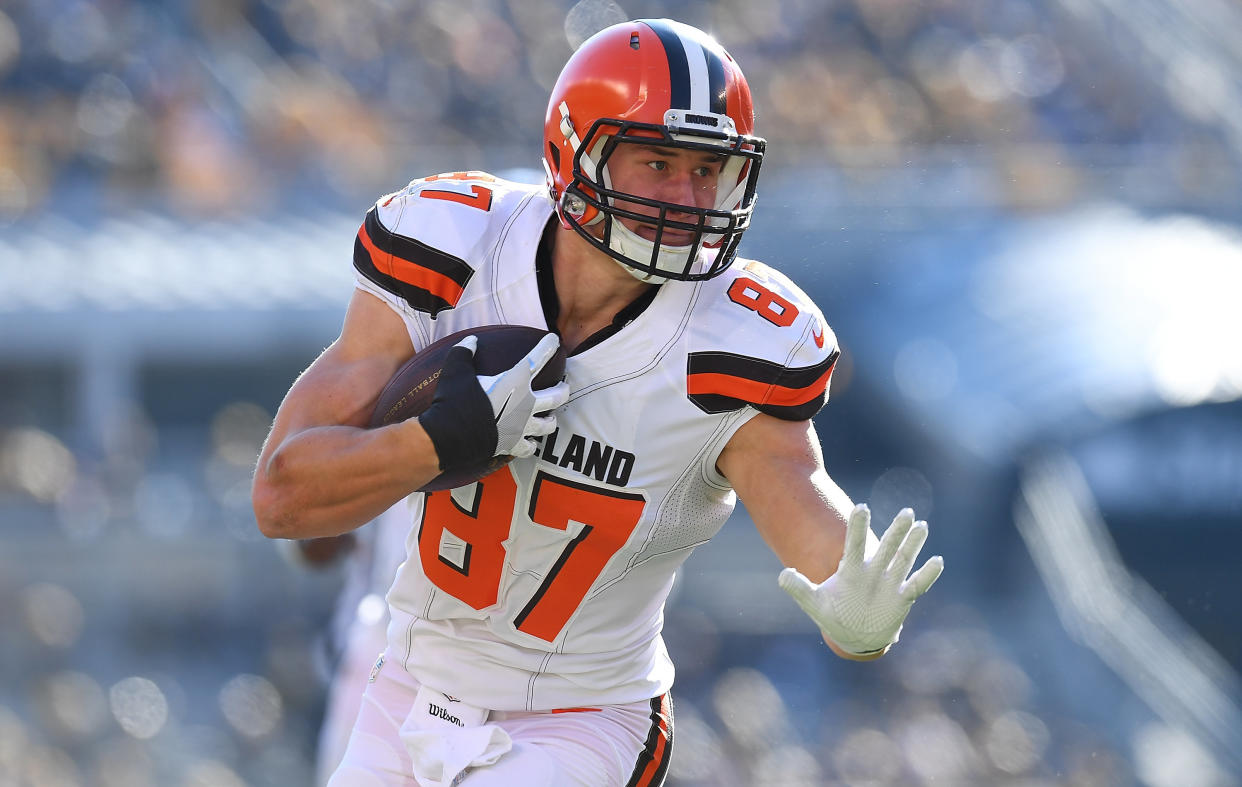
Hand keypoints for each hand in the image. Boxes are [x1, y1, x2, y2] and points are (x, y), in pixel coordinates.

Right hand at [419, 334, 569, 471]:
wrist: (448, 435)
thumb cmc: (454, 400)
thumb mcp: (456, 370)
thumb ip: (464, 352)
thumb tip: (470, 341)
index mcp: (515, 381)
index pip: (538, 358)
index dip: (548, 347)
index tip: (554, 340)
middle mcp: (525, 403)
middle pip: (557, 396)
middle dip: (563, 390)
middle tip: (563, 386)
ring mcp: (521, 426)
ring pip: (549, 424)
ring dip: (551, 419)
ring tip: (550, 416)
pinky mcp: (513, 444)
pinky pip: (530, 447)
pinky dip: (532, 445)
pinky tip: (530, 442)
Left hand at [778, 504, 943, 655]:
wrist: (854, 635)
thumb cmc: (834, 614)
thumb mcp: (814, 603)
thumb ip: (799, 589)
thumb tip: (782, 576)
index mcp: (851, 569)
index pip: (854, 544)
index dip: (858, 527)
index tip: (862, 507)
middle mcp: (873, 571)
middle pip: (886, 547)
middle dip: (896, 531)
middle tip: (907, 511)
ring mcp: (889, 583)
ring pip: (903, 560)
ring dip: (912, 545)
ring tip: (922, 526)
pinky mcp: (902, 598)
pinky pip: (916, 584)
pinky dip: (927, 574)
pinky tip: (937, 560)